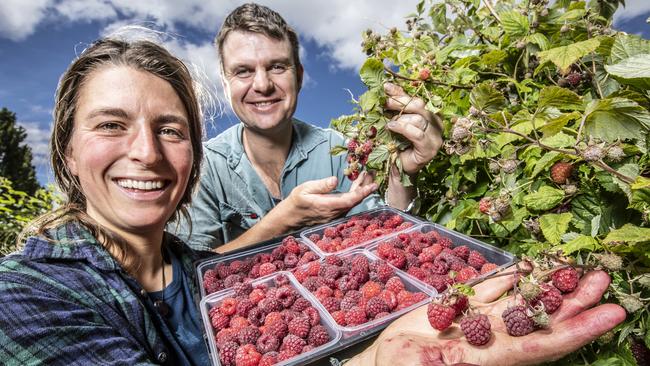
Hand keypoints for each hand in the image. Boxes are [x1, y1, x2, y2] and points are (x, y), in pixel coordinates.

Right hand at [278, 172, 376, 228]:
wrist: (291, 217)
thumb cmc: (297, 201)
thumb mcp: (305, 189)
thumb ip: (321, 185)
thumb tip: (335, 180)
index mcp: (328, 205)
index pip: (350, 200)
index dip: (363, 193)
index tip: (373, 185)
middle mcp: (335, 212)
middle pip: (355, 200)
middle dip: (366, 187)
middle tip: (374, 174)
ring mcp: (336, 214)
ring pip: (353, 201)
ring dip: (361, 189)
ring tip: (368, 176)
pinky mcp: (335, 213)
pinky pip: (348, 203)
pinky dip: (355, 193)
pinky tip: (357, 185)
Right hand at [346, 269, 624, 365]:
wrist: (387, 362)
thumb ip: (441, 362)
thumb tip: (457, 359)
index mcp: (490, 357)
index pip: (544, 344)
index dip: (579, 330)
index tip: (612, 314)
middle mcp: (494, 338)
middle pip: (544, 318)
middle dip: (575, 301)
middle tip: (603, 279)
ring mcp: (480, 322)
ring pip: (523, 299)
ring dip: (550, 284)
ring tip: (576, 266)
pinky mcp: (463, 308)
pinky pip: (493, 289)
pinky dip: (511, 276)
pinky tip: (529, 265)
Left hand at [384, 82, 442, 174]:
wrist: (398, 167)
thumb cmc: (398, 144)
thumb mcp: (396, 121)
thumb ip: (396, 105)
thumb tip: (387, 86)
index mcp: (430, 114)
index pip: (416, 99)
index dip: (400, 93)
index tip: (385, 88)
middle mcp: (436, 123)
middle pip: (419, 106)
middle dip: (399, 103)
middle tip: (384, 104)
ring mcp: (436, 136)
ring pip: (419, 119)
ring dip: (401, 119)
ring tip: (389, 123)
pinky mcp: (430, 148)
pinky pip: (418, 134)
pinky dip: (404, 129)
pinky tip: (393, 127)